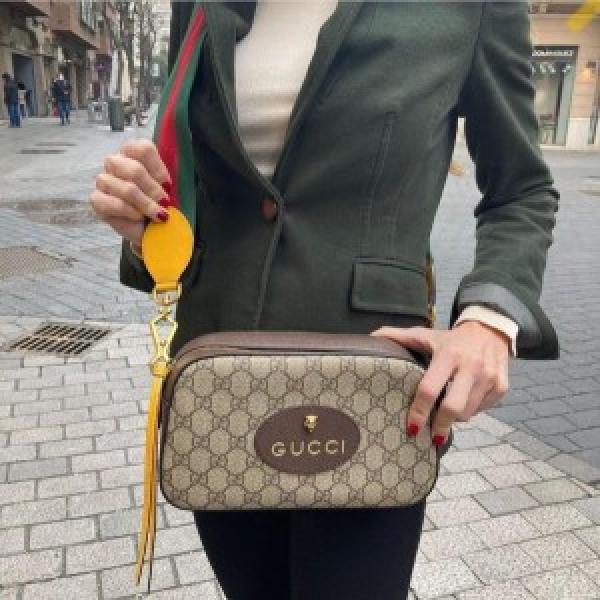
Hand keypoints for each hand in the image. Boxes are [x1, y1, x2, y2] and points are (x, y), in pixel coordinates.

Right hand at [90, 139, 171, 249]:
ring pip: (127, 189)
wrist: (148, 226)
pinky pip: (115, 205)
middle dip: (153, 190)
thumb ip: (165, 180)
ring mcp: (104, 180)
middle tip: (164, 203)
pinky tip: (139, 217)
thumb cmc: (157, 202)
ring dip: (146, 204)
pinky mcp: (97, 200)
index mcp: (132, 152)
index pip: (143, 148)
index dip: (158, 169)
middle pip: (135, 169)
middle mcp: (115, 162)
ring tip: (156, 214)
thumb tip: (166, 185)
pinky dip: (132, 213)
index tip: (168, 185)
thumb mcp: (167, 188)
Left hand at [372, 321, 509, 446]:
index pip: (430, 389)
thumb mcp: (425, 335)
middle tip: (430, 436)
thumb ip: (397, 336)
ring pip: (468, 413)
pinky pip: (481, 410)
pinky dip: (470, 411)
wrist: (491, 330)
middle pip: (453, 408)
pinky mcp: (502, 387)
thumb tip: (370, 337)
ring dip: (454, 419)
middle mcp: (471, 367)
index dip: (418, 411)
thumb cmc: (450, 339)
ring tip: (445, 415)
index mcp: (448, 355)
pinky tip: (463, 402)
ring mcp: (489, 378)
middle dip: (440, 425)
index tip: (411, 428)